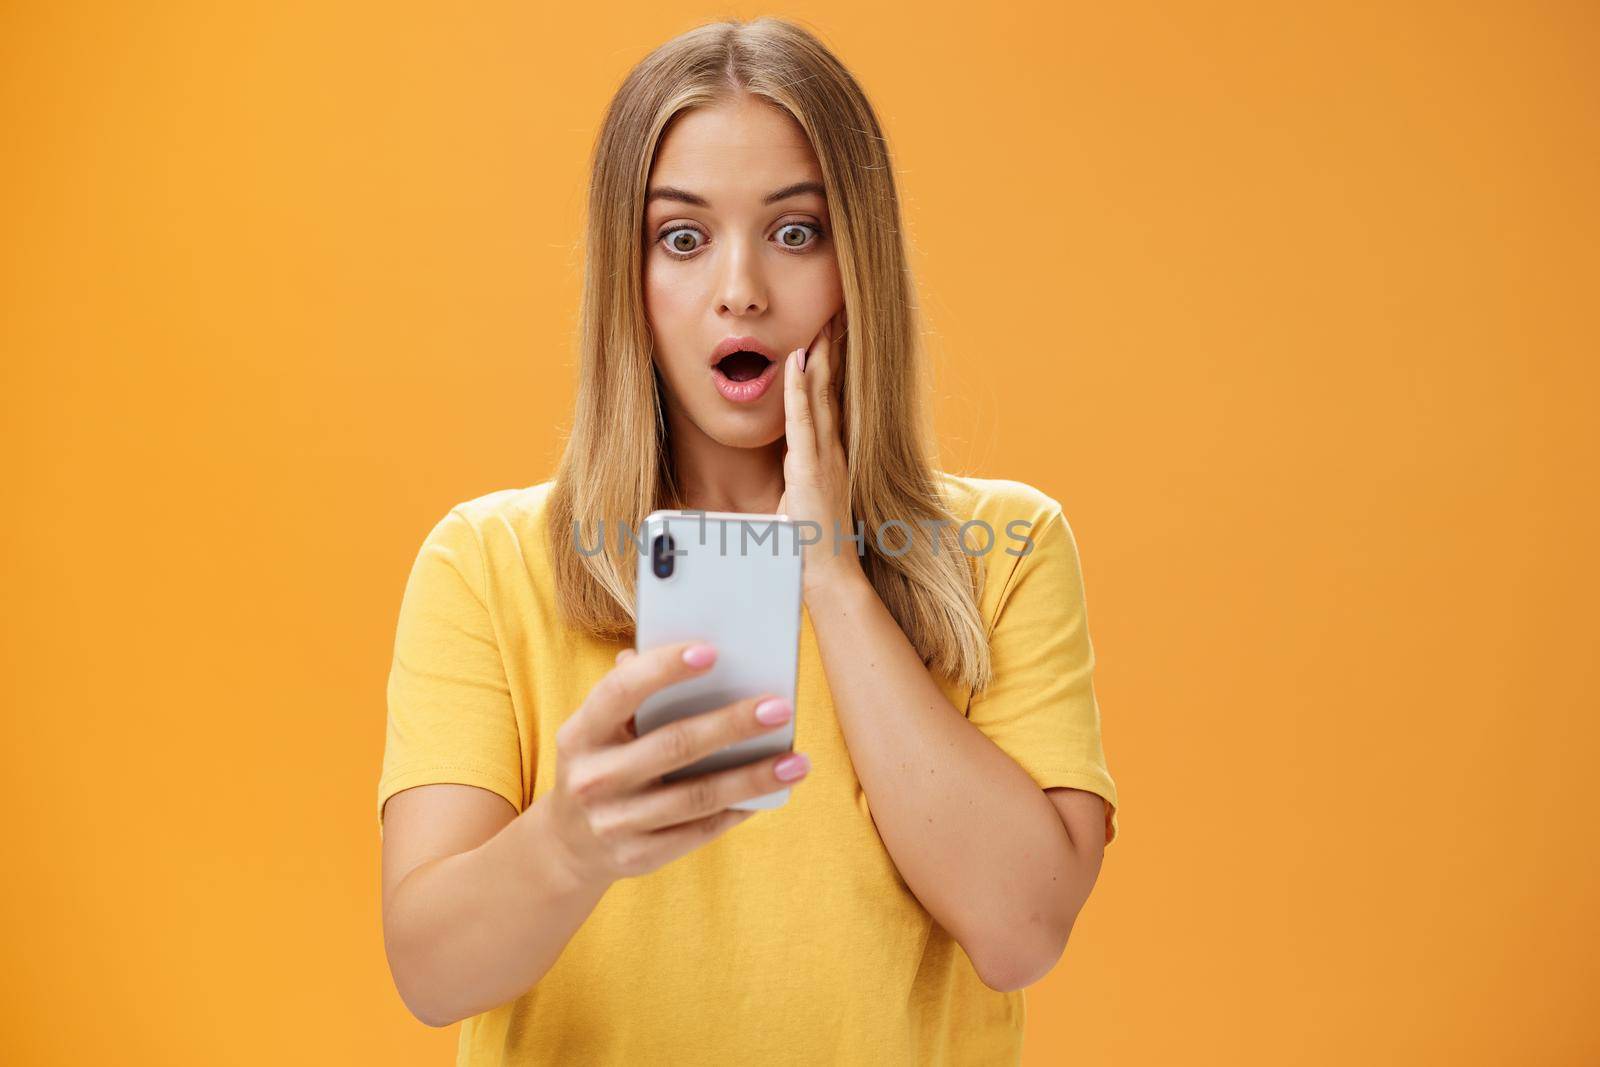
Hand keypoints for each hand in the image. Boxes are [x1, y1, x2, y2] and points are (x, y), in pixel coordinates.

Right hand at [543, 642, 811, 888]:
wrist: (568, 845)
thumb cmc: (601, 763)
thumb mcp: (599, 728)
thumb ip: (633, 692)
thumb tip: (689, 651)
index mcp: (581, 733)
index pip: (621, 692)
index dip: (664, 669)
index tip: (712, 652)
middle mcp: (593, 779)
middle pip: (674, 746)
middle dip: (731, 725)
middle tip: (780, 708)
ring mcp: (614, 823)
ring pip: (696, 797)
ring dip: (752, 778)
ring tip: (797, 762)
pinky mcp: (638, 857)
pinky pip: (699, 831)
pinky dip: (738, 810)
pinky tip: (771, 794)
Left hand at [777, 309, 864, 597]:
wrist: (830, 573)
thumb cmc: (812, 543)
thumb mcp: (800, 502)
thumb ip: (795, 481)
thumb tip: (780, 472)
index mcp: (830, 454)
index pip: (830, 399)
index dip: (830, 363)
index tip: (831, 331)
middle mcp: (833, 449)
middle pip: (831, 386)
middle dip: (832, 347)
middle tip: (835, 310)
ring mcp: (825, 456)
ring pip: (821, 394)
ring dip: (820, 355)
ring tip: (823, 319)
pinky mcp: (811, 467)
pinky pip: (803, 419)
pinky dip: (798, 387)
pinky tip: (796, 360)